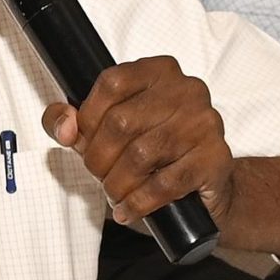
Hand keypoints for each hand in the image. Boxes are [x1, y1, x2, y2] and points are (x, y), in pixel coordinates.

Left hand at [42, 56, 232, 225]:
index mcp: (158, 71)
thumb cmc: (152, 148)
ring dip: (117, 183)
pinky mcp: (215, 158)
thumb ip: (71, 120)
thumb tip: (64, 127)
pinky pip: (164, 184)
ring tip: (114, 193)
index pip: (111, 83)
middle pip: (121, 122)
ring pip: (140, 155)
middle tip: (99, 175)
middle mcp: (186, 89)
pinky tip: (128, 209)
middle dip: (99, 158)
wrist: (207, 183)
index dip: (88, 117)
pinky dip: (138, 202)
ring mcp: (205, 122)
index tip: (83, 141)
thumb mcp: (106, 127)